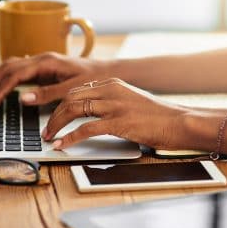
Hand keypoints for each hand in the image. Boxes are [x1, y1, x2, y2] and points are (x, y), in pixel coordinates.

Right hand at [0, 52, 112, 109]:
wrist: (106, 71)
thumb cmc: (92, 80)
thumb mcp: (71, 89)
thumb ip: (47, 94)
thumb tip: (22, 98)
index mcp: (46, 62)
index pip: (15, 75)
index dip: (0, 90)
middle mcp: (41, 58)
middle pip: (7, 68)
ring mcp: (41, 61)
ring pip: (10, 65)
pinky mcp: (43, 66)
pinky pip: (18, 68)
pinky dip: (4, 75)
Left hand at [43, 78, 192, 149]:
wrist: (180, 121)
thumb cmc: (158, 116)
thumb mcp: (130, 101)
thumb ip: (110, 102)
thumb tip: (89, 114)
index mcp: (112, 83)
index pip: (77, 90)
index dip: (60, 104)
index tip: (51, 116)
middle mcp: (111, 90)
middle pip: (71, 98)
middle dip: (53, 114)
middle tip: (46, 129)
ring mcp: (114, 105)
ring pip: (74, 110)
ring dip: (57, 125)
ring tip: (49, 137)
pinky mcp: (119, 122)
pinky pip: (86, 128)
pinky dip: (70, 137)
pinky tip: (62, 144)